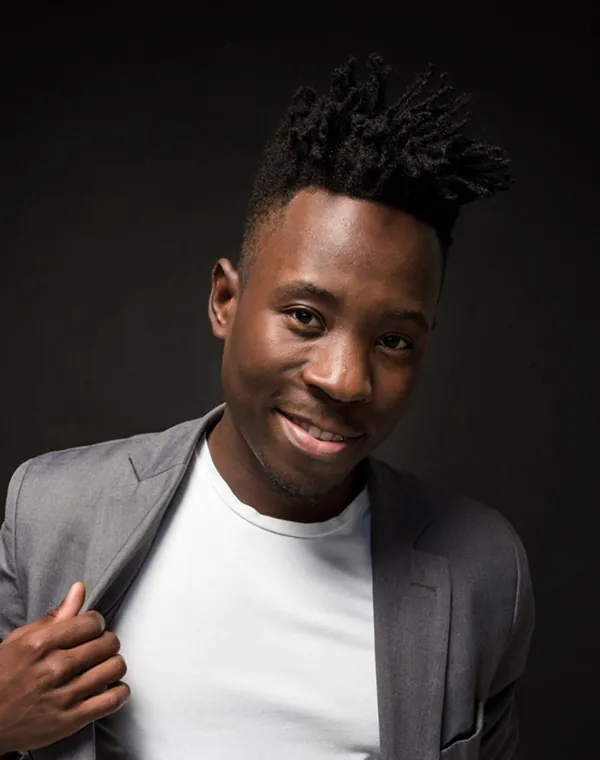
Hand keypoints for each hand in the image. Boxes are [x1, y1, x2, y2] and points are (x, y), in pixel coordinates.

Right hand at [0, 582, 129, 753]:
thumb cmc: (3, 676)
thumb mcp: (22, 640)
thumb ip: (55, 616)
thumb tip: (79, 589)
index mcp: (40, 644)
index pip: (91, 622)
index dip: (96, 623)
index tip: (93, 628)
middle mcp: (53, 668)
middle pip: (107, 643)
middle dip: (107, 642)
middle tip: (99, 647)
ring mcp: (63, 696)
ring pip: (114, 668)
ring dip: (114, 664)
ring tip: (105, 665)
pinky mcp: (70, 721)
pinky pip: (112, 700)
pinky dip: (120, 691)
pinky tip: (113, 687)